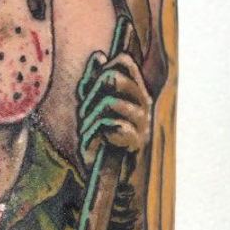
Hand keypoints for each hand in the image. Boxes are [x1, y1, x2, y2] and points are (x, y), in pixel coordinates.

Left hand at [77, 50, 152, 171]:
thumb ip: (93, 80)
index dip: (101, 70)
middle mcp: (144, 102)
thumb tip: (100, 56)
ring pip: (109, 104)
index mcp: (135, 90)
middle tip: (86, 115)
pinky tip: (98, 144)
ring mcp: (142, 122)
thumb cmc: (99, 136)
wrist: (105, 173)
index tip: (93, 90)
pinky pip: (109, 126)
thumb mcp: (90, 105)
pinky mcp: (137, 141)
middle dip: (90, 97)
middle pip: (113, 79)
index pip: (124, 61)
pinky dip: (94, 135)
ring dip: (89, 121)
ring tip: (90, 133)